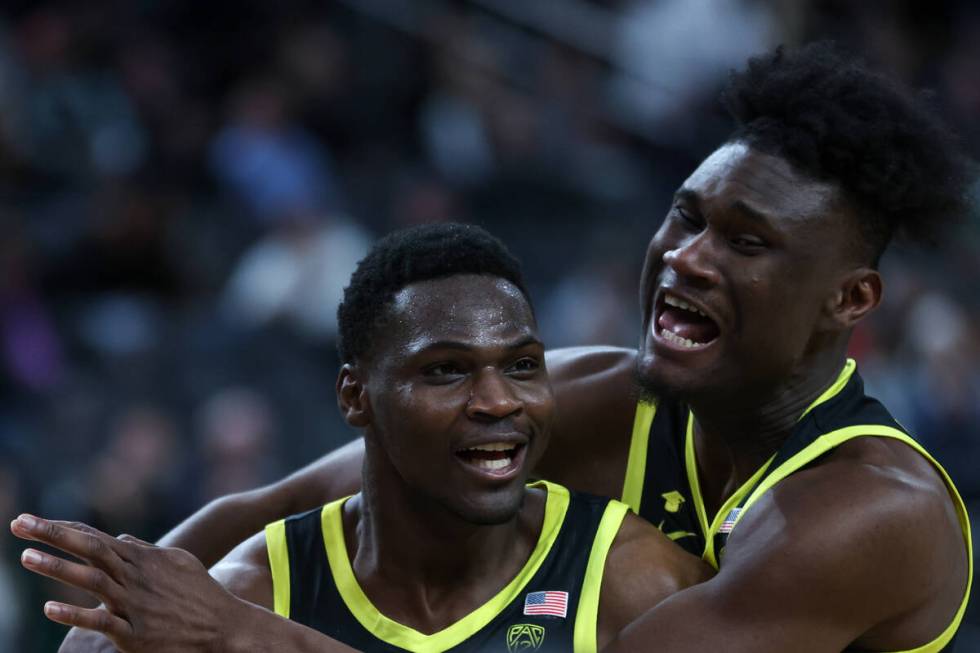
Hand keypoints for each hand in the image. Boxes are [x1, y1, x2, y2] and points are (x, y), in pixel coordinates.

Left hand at [11, 514, 248, 651]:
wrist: (225, 627)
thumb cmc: (202, 594)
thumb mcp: (179, 562)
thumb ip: (147, 551)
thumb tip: (120, 538)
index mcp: (143, 559)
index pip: (95, 538)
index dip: (62, 528)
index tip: (32, 520)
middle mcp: (136, 577)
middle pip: (89, 550)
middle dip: (53, 535)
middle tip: (20, 524)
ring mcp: (134, 605)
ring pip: (91, 581)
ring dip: (57, 568)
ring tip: (26, 557)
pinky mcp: (134, 635)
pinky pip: (101, 622)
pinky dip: (75, 614)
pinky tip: (49, 608)